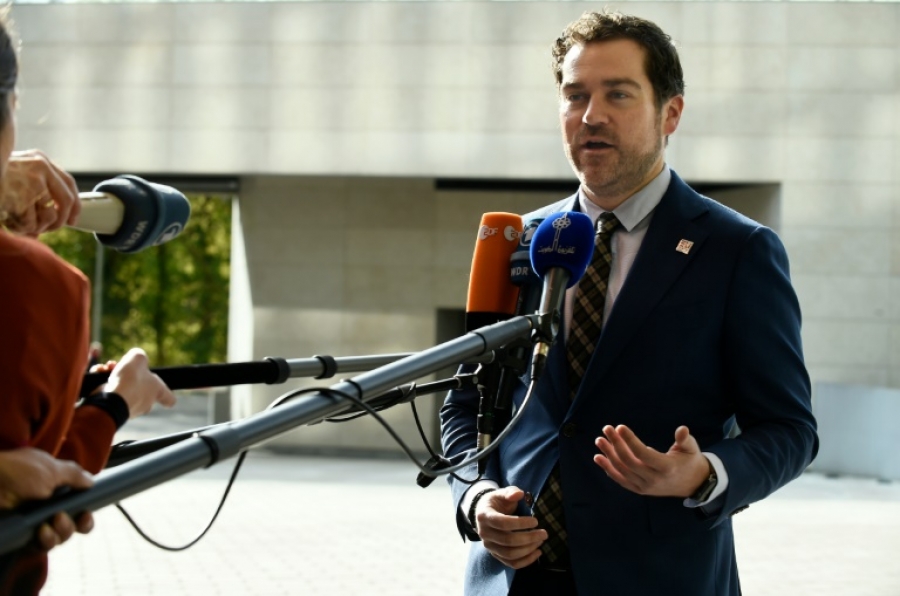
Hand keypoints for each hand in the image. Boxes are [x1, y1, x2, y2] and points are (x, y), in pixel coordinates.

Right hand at [0, 150, 79, 236]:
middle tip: (47, 230)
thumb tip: (54, 217)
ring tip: (20, 223)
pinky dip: (21, 228)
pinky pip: (31, 224)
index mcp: (40, 160)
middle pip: (65, 203)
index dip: (74, 204)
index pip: (69, 183)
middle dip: (58, 222)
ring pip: (49, 216)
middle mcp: (40, 167)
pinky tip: (8, 221)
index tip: (73, 219)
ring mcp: (32, 182)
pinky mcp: (21, 198)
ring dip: (36, 227)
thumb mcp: (17, 173)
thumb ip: (37, 187)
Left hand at [0, 448, 94, 550]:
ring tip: (50, 523)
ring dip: (61, 532)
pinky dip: (45, 541)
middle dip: (76, 525)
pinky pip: (41, 546)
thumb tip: (92, 482)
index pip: (78, 505)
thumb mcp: (51, 467)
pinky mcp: (22, 535)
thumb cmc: (16, 472)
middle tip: (63, 518)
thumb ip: (74, 474)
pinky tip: (40, 532)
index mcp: (56, 488)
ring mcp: (34, 522)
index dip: (85, 513)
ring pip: (60, 537)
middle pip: (73, 525)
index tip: (85, 513)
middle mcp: (47, 506)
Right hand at [103, 348, 176, 417]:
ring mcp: (128, 408)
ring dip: (112, 375)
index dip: (168, 395)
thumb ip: (139, 356)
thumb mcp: (138, 358)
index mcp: (156, 392)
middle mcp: (144, 403)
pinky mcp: (112, 408)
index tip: (165, 395)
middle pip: (139, 388)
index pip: (168, 398)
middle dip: (128, 375)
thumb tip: (136, 359)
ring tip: (107, 367)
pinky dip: (101, 381)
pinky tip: (98, 372)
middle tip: (121, 367)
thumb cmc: (130, 379)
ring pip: (121, 388)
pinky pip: (107, 392)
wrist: (111, 398)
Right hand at [473, 486, 546, 569]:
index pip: (503, 523)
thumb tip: (520, 494)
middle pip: (508, 541)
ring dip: (528, 550)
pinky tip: (538, 552)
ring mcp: (489, 546)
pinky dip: (526, 561)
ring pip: (510, 554)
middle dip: (529, 538)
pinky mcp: (495, 555)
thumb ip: (510, 492)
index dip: (521, 523)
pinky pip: (511, 563)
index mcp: (484, 516)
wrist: (484, 513)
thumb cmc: (497, 502)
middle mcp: (484, 533)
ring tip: (541, 541)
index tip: (536, 521)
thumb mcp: (501, 493)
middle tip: (544, 533)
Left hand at [593, 425, 708, 497]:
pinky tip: (599, 457)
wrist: (692, 484)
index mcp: (667, 468)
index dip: (631, 441)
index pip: (644, 455)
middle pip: (629, 462)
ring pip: (622, 471)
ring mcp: (645, 487)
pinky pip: (621, 480)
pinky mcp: (639, 490)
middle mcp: (654, 480)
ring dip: (608, 455)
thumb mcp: (691, 448)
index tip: (620, 427)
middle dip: (616, 444)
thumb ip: (685, 439)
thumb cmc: (689, 460)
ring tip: (599, 440)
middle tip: (607, 428)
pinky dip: (608, 469)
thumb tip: (682, 429)